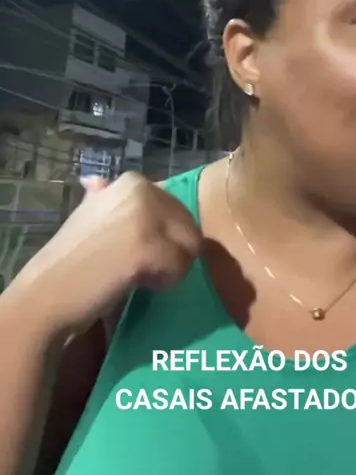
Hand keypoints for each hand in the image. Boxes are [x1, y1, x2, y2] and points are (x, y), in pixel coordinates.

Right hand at [7, 172, 201, 340]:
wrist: (46, 293)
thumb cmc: (70, 259)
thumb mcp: (89, 214)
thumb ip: (106, 197)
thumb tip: (98, 181)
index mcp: (132, 181)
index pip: (177, 208)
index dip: (164, 234)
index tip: (135, 248)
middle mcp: (142, 191)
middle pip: (188, 226)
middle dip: (172, 250)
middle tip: (139, 266)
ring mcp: (146, 217)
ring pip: (190, 245)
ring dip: (171, 266)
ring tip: (139, 275)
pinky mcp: (150, 248)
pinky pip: (181, 267)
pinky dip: (166, 282)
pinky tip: (138, 284)